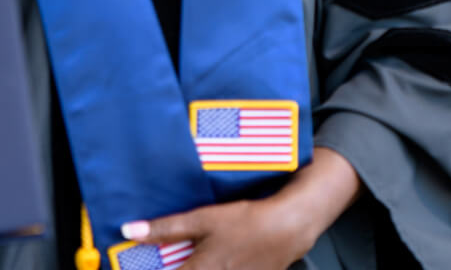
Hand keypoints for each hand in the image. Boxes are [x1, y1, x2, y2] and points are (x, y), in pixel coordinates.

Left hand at [121, 148, 359, 269]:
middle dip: (175, 269)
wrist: (289, 227)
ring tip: (201, 259)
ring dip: (193, 269)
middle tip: (182, 260)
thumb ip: (166, 228)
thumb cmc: (248, 221)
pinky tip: (221, 262)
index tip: (128, 268)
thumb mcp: (205, 219)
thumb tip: (130, 230)